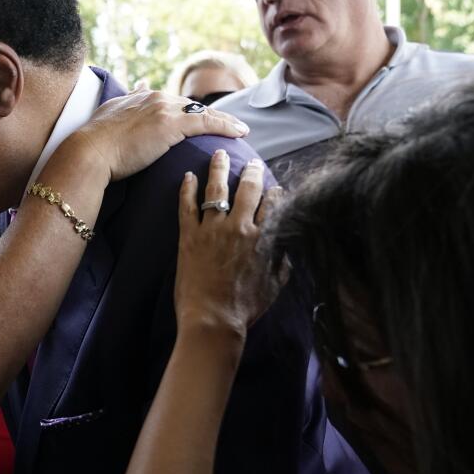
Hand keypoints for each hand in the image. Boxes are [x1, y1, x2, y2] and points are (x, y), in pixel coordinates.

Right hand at [68, 88, 250, 183]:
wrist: (89, 152)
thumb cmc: (94, 144)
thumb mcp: (109, 116)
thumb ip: (125, 103)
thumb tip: (137, 86)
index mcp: (140, 97)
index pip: (173, 102)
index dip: (190, 111)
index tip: (202, 117)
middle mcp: (154, 98)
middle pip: (191, 105)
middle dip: (210, 115)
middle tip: (229, 125)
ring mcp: (164, 109)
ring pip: (203, 112)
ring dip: (224, 121)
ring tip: (240, 129)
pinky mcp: (171, 124)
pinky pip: (206, 123)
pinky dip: (225, 126)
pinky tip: (239, 132)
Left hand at [174, 150, 286, 337]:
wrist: (213, 319)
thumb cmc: (245, 307)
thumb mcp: (275, 284)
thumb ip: (282, 260)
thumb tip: (286, 248)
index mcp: (264, 237)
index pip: (273, 203)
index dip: (274, 191)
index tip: (273, 186)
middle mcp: (240, 227)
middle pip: (249, 188)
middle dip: (252, 171)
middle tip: (252, 162)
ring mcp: (213, 230)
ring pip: (217, 189)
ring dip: (220, 168)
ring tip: (219, 154)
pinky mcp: (189, 236)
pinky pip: (187, 206)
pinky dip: (187, 189)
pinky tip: (188, 176)